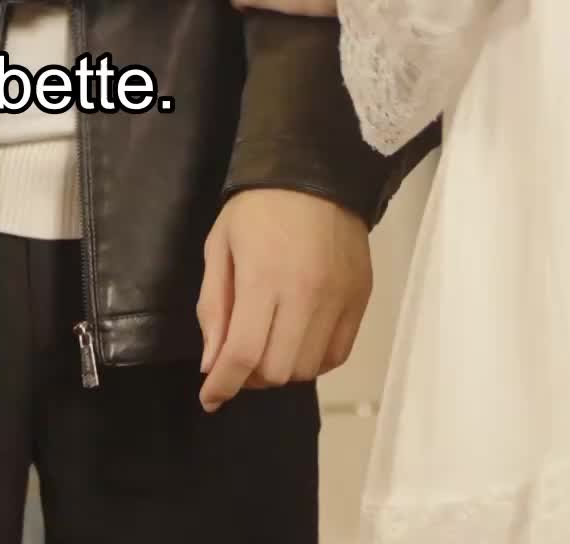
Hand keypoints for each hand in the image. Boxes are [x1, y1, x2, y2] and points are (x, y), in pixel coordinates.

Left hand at [196, 190, 371, 410]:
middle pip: (278, 370)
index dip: (223, 384)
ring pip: (309, 369)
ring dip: (282, 369)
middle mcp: (305, 296)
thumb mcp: (220, 245)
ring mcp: (339, 300)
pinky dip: (314, 359)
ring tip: (270, 345)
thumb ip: (214, 306)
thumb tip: (211, 363)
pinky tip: (299, 340)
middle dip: (251, 376)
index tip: (209, 398)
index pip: (244, 354)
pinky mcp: (361, 300)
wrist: (317, 171)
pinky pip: (338, 355)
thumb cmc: (258, 207)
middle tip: (240, 358)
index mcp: (263, 278)